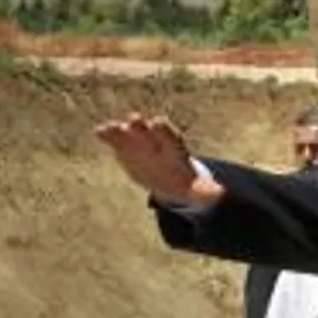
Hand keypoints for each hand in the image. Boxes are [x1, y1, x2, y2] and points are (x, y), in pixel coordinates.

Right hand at [93, 114, 220, 207]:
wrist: (165, 176)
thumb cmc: (182, 179)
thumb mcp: (195, 187)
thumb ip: (204, 191)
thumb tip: (220, 197)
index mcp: (173, 147)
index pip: (169, 134)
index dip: (163, 131)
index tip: (156, 124)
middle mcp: (156, 140)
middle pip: (148, 129)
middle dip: (141, 126)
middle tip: (133, 120)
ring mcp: (139, 142)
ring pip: (128, 132)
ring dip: (119, 130)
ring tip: (106, 128)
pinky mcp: (125, 148)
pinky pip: (116, 140)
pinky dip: (108, 135)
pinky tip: (97, 131)